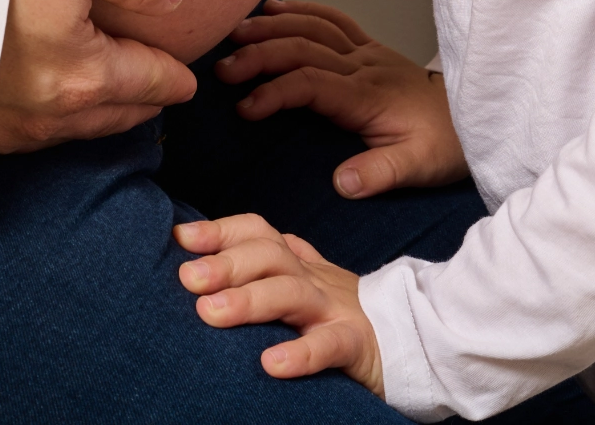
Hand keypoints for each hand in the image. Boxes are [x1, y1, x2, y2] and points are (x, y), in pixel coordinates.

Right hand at [0, 0, 195, 152]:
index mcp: (83, 76)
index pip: (152, 83)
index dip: (178, 76)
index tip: (191, 79)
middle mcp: (45, 117)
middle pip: (115, 116)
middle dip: (142, 101)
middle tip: (161, 88)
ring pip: (69, 130)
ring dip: (96, 113)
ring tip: (111, 93)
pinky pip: (23, 136)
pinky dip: (47, 121)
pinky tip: (42, 102)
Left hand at [176, 213, 382, 394]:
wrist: (413, 336)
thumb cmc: (339, 312)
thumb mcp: (301, 284)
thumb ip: (264, 270)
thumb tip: (201, 258)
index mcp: (298, 263)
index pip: (259, 233)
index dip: (221, 230)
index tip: (181, 236)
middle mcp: (313, 278)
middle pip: (269, 257)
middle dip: (226, 263)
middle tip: (186, 278)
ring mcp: (336, 308)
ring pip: (291, 294)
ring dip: (249, 300)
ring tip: (210, 314)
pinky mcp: (357, 344)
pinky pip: (329, 345)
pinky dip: (301, 353)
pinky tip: (272, 364)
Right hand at [217, 0, 467, 196]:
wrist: (473, 120)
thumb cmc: (443, 146)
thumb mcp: (418, 169)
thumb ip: (380, 173)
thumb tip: (343, 183)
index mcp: (368, 96)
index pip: (311, 84)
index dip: (275, 91)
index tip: (245, 109)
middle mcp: (363, 65)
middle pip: (304, 47)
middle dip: (261, 54)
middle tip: (223, 68)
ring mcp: (366, 51)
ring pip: (313, 26)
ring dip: (273, 26)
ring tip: (235, 32)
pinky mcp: (370, 47)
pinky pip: (331, 18)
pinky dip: (301, 8)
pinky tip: (275, 8)